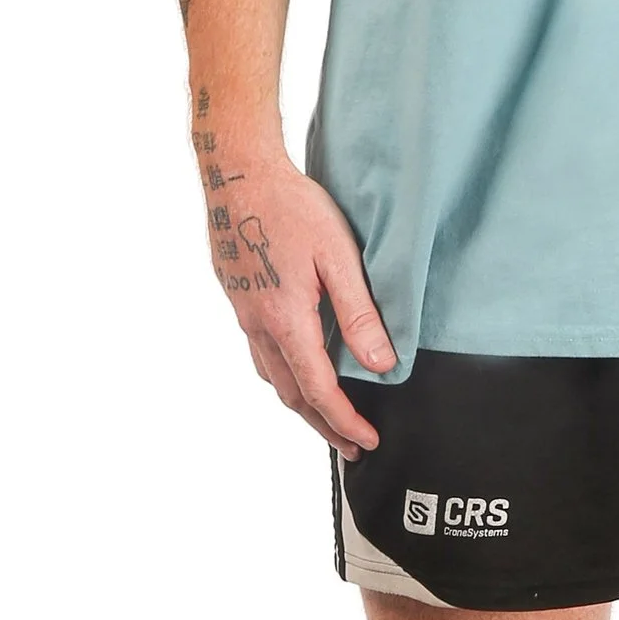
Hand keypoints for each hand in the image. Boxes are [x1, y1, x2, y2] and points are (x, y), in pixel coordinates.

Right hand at [199, 139, 394, 451]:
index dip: (345, 421)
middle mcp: (259, 326)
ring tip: (326, 417)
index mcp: (286, 320)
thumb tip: (381, 364)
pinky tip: (297, 367)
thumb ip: (359, 313)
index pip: (320, 390)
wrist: (237, 173)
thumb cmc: (291, 206)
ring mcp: (244, 314)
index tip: (367, 441)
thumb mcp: (338, 256)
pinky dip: (283, 376)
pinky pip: (260, 354)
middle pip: (292, 395)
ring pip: (272, 377)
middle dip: (323, 425)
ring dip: (301, 404)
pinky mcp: (239, 299)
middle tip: (350, 445)